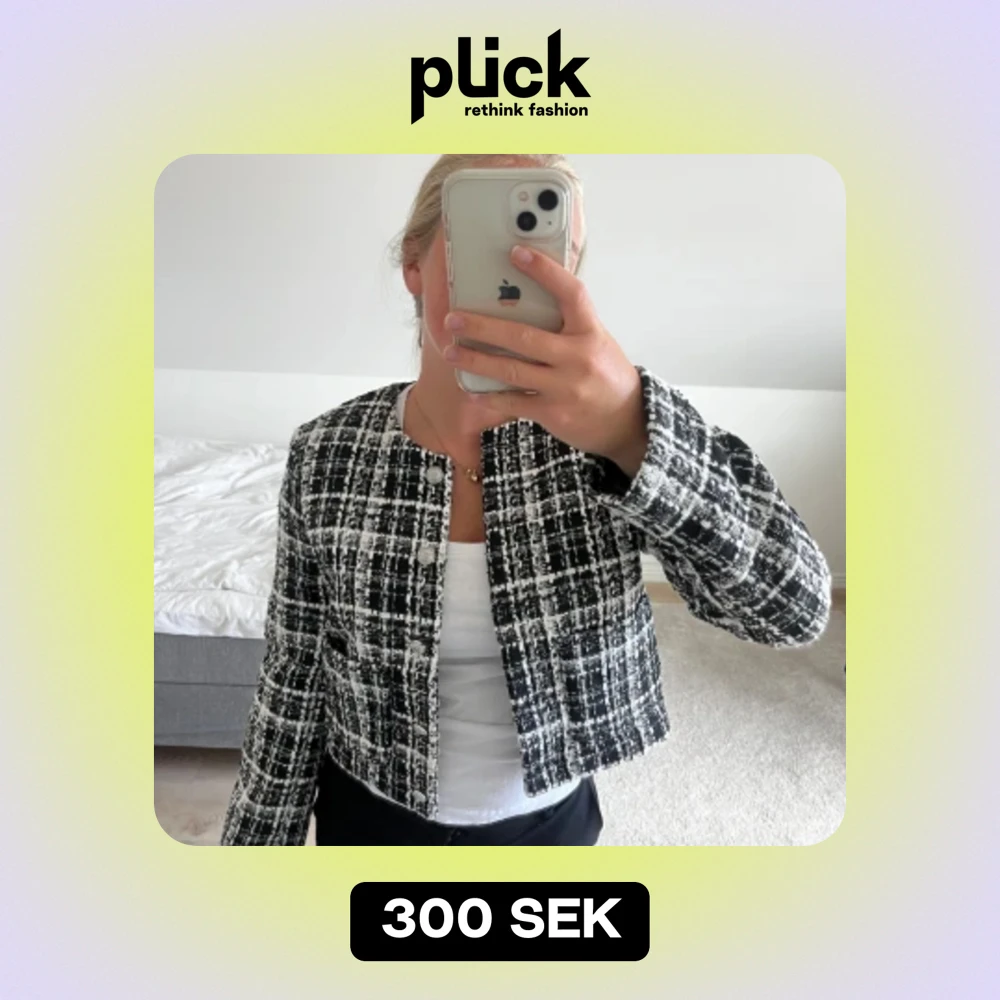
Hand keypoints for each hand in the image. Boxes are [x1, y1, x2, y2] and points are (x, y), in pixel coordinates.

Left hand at [441, 245, 649, 477]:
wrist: (626, 421)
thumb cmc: (604, 374)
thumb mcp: (595, 341)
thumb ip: (567, 325)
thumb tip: (523, 300)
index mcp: (590, 332)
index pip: (570, 293)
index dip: (544, 270)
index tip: (516, 252)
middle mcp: (578, 358)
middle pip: (523, 337)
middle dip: (483, 327)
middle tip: (453, 319)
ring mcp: (565, 387)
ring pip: (512, 371)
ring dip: (477, 361)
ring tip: (452, 351)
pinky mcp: (554, 413)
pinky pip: (514, 402)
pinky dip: (490, 396)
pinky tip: (471, 389)